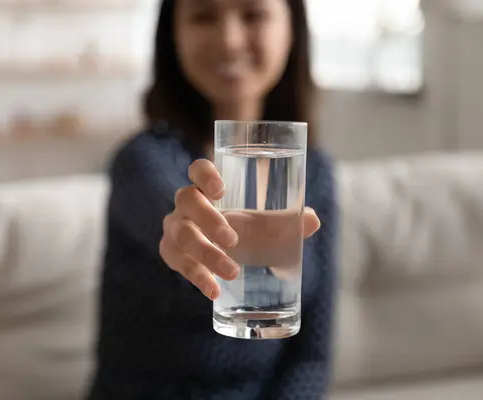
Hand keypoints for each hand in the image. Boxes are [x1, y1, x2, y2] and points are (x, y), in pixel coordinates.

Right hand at [159, 159, 320, 300]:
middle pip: (187, 200)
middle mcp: (186, 204)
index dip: (205, 174)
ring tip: (232, 272)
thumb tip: (312, 220)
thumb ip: (288, 222)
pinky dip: (196, 276)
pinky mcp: (171, 252)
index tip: (221, 190)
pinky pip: (177, 262)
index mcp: (208, 188)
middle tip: (232, 240)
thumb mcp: (266, 226)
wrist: (223, 256)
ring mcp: (175, 227)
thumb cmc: (245, 231)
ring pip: (181, 234)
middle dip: (209, 219)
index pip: (198, 169)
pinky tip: (213, 290)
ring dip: (206, 253)